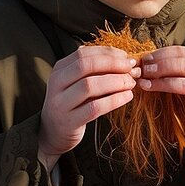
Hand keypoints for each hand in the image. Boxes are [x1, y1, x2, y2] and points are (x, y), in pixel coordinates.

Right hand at [38, 46, 137, 168]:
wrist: (53, 133)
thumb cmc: (73, 104)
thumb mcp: (78, 83)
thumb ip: (96, 71)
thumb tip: (125, 59)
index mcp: (60, 70)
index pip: (83, 54)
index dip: (108, 53)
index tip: (126, 57)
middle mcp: (57, 83)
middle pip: (85, 66)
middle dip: (112, 64)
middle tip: (131, 68)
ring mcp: (61, 103)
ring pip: (89, 86)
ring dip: (116, 82)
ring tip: (131, 82)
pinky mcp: (69, 122)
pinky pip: (95, 108)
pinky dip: (115, 100)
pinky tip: (127, 96)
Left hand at [138, 46, 184, 143]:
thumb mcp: (184, 82)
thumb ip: (172, 73)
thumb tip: (145, 64)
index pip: (181, 50)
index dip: (162, 53)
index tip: (145, 59)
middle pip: (183, 58)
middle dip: (160, 62)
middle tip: (143, 69)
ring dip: (161, 73)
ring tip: (144, 79)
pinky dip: (166, 85)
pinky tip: (152, 87)